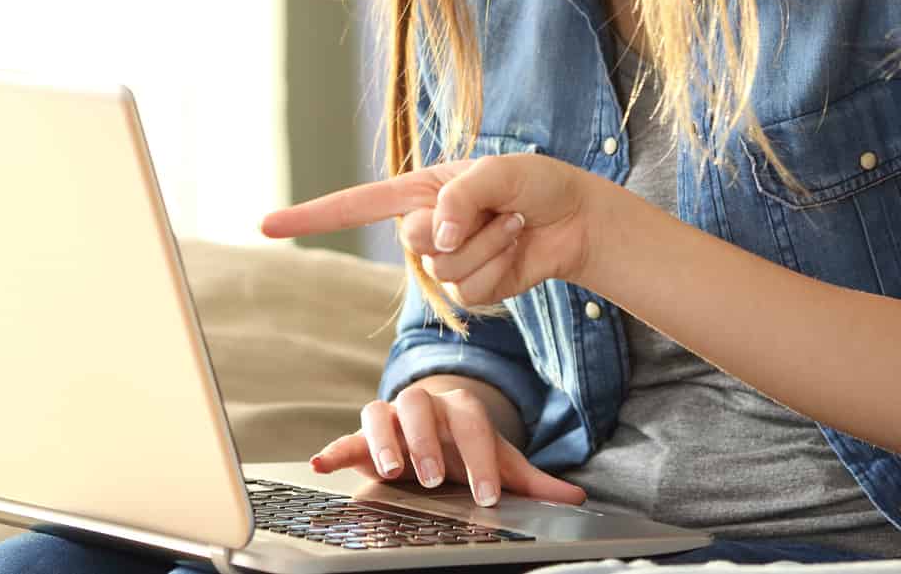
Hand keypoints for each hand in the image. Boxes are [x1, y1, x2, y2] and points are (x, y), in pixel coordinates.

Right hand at [261, 152, 614, 303]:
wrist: (574, 221)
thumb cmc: (536, 184)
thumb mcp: (500, 174)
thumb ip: (462, 198)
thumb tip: (437, 236)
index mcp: (419, 191)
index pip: (354, 205)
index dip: (309, 216)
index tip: (266, 225)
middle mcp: (426, 226)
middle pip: (413, 243)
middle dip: (460, 227)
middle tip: (498, 209)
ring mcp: (447, 260)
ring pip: (446, 271)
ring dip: (490, 248)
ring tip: (513, 226)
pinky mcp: (472, 286)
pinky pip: (471, 291)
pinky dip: (501, 269)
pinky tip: (517, 251)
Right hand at [310, 378, 585, 507]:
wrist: (434, 432)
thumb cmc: (467, 449)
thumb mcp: (500, 464)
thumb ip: (534, 481)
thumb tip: (577, 495)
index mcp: (460, 408)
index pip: (473, 423)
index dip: (481, 458)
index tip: (488, 496)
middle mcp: (424, 405)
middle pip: (421, 408)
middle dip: (427, 442)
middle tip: (435, 478)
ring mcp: (391, 416)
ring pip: (380, 411)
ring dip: (384, 439)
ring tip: (392, 470)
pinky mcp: (363, 436)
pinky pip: (346, 436)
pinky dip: (335, 448)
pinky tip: (323, 463)